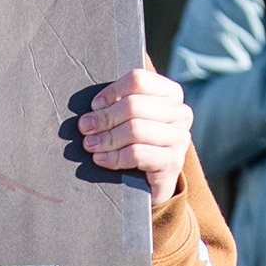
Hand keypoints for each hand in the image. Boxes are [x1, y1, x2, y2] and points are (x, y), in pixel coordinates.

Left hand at [78, 65, 191, 206]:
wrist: (151, 184)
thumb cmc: (137, 144)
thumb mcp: (130, 119)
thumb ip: (119, 105)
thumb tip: (93, 109)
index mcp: (171, 93)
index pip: (138, 81)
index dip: (112, 92)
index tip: (95, 106)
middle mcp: (180, 113)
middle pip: (134, 105)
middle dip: (104, 118)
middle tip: (85, 127)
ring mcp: (179, 137)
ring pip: (135, 129)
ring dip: (107, 138)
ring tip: (90, 144)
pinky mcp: (173, 161)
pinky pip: (137, 153)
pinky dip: (114, 157)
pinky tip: (101, 159)